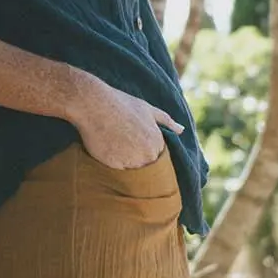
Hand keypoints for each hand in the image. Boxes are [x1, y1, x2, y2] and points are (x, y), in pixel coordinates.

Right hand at [67, 70, 183, 169]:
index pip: (157, 160)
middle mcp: (147, 155)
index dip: (146, 155)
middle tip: (123, 150)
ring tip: (115, 150)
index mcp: (157, 143)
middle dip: (137, 163)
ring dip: (126, 167)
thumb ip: (166, 121)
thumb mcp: (147, 109)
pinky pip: (115, 173)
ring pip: (131, 174)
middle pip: (145, 168)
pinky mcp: (114, 165)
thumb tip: (181, 130)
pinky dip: (112, 166)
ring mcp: (131, 161)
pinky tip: (106, 152)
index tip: (135, 148)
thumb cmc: (121, 104)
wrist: (95, 103)